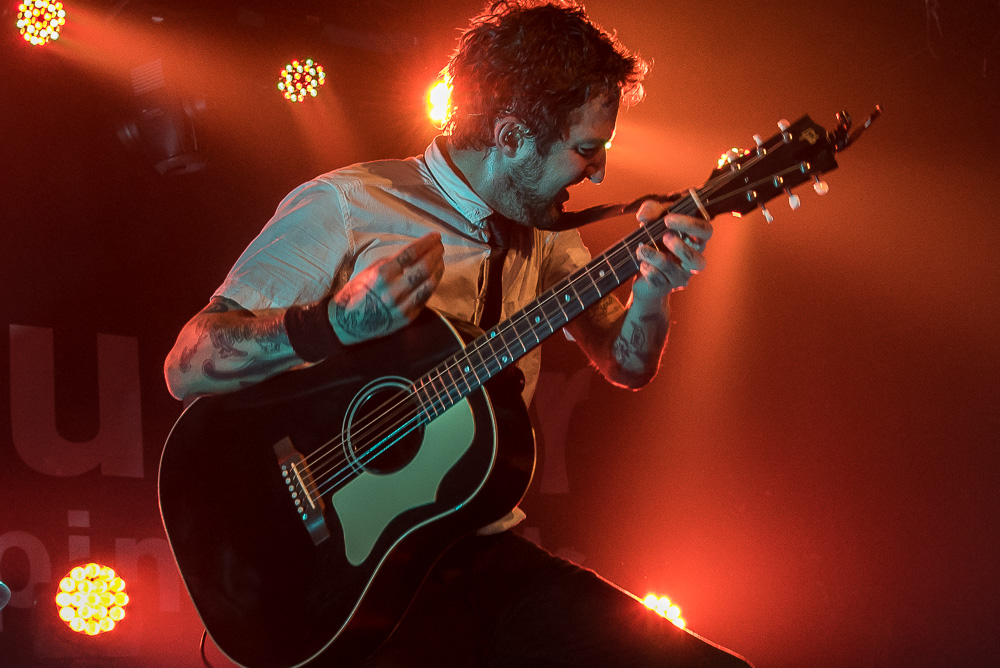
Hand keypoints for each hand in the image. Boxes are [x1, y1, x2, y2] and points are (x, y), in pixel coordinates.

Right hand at [329, 233, 444, 343]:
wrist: (348, 323)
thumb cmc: (356, 293)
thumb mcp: (369, 271)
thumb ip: (390, 262)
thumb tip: (412, 253)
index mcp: (381, 275)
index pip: (410, 254)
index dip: (426, 243)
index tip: (435, 237)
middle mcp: (393, 290)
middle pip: (423, 268)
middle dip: (435, 254)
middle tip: (440, 247)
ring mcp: (401, 306)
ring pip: (428, 285)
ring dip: (438, 270)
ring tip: (440, 261)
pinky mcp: (407, 318)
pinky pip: (425, 299)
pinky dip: (432, 286)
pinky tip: (434, 277)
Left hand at [631, 199, 711, 302]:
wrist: (642, 270)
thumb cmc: (655, 241)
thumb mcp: (653, 222)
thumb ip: (651, 212)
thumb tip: (643, 215)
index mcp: (694, 241)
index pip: (705, 232)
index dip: (690, 224)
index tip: (668, 219)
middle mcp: (692, 261)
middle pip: (698, 260)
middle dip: (680, 248)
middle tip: (664, 237)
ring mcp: (679, 276)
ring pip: (675, 271)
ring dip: (656, 257)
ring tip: (641, 249)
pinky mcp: (664, 287)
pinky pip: (659, 281)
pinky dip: (648, 271)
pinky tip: (642, 265)